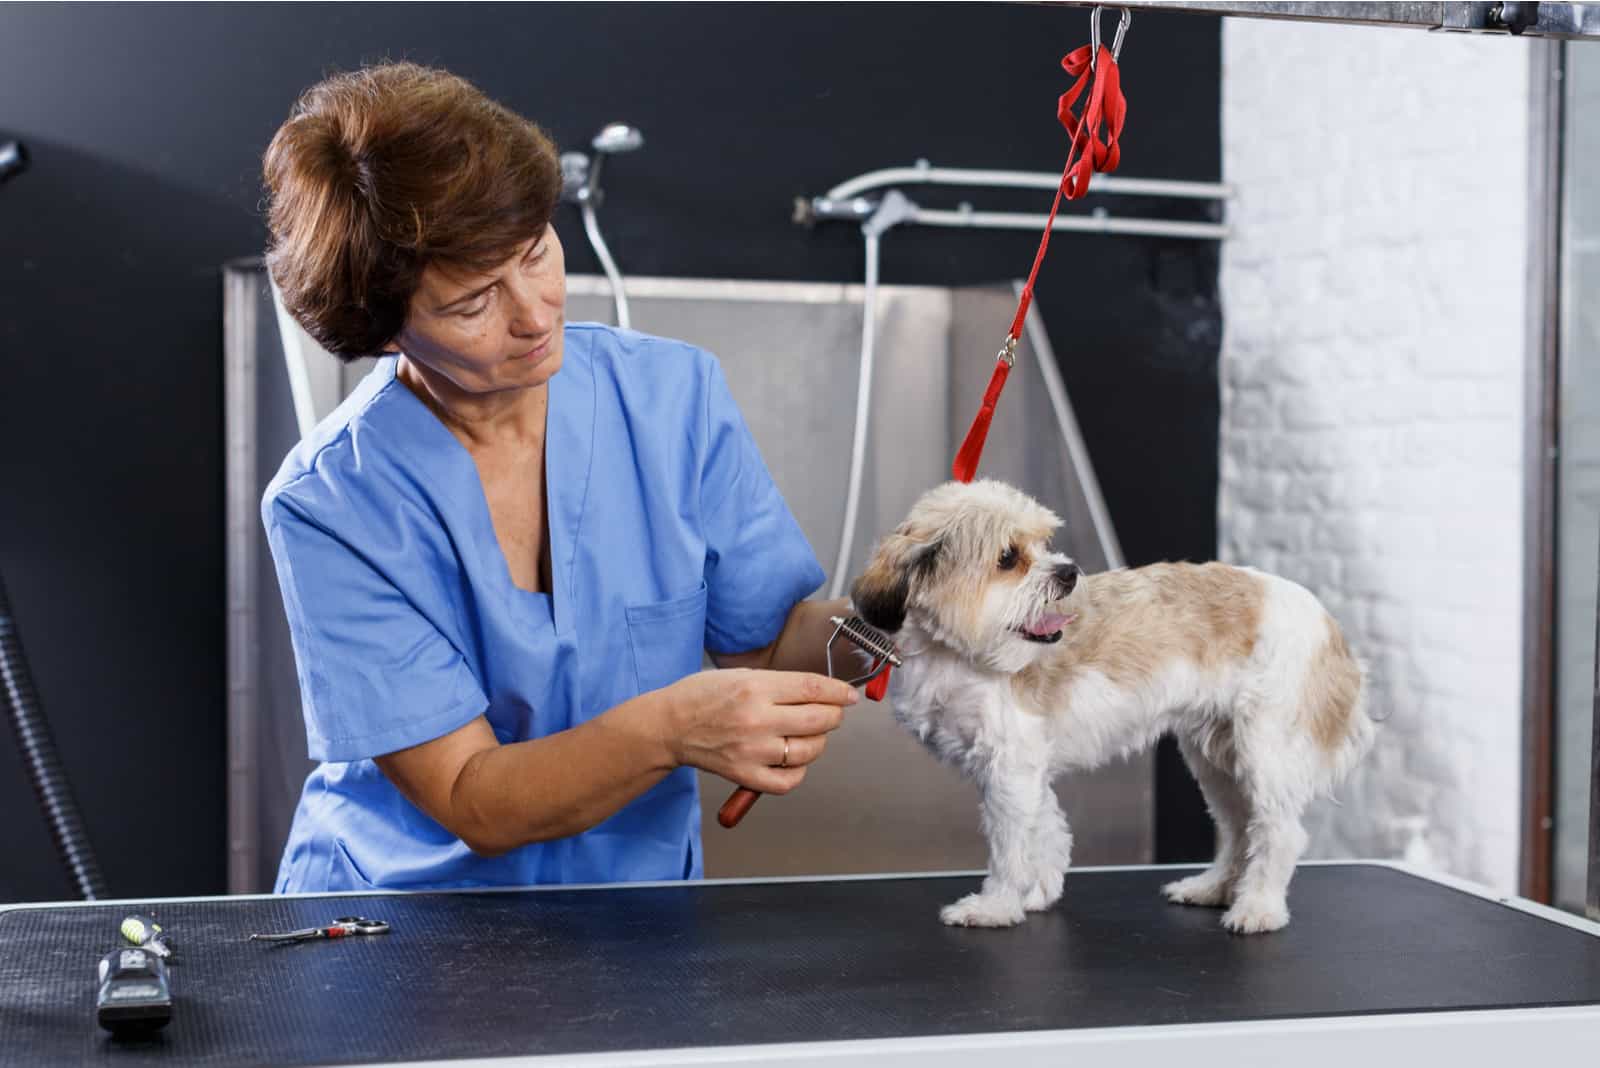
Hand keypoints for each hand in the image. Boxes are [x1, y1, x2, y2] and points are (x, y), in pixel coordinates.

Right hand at [662, 669, 857, 793]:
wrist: (669, 726)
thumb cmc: (701, 696)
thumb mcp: (741, 675)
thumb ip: (780, 684)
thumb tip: (819, 692)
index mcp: (756, 688)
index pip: (814, 689)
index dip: (839, 692)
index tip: (848, 695)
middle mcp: (756, 719)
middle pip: (818, 720)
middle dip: (834, 715)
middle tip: (832, 713)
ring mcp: (752, 751)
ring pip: (808, 751)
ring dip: (818, 742)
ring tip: (810, 734)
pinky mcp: (744, 775)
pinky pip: (788, 780)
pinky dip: (799, 771)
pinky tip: (793, 759)